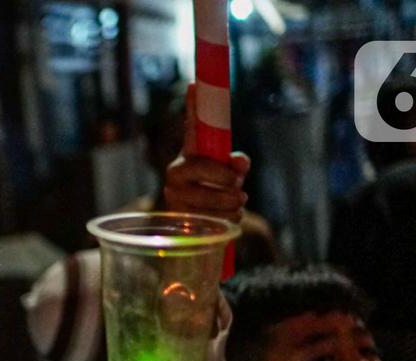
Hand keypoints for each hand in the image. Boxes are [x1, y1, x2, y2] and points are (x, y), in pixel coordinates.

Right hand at [163, 83, 250, 222]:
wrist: (201, 222)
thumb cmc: (216, 189)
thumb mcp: (229, 172)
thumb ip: (236, 163)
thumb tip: (239, 162)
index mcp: (188, 153)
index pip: (192, 126)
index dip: (194, 106)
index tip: (196, 84)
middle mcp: (175, 171)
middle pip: (203, 169)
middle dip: (227, 181)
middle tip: (241, 191)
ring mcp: (174, 195)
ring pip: (208, 199)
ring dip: (232, 204)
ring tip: (237, 203)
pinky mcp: (179, 218)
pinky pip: (210, 219)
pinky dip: (227, 219)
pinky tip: (227, 218)